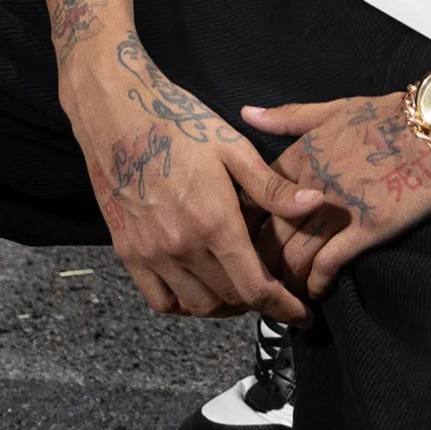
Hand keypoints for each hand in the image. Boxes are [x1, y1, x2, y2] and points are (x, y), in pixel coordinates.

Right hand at [65, 36, 325, 322]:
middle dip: (258, 302)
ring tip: (240, 288)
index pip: (256, 288)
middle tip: (273, 289)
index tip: (302, 315)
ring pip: (197, 306)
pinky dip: (185, 304)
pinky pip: (161, 301)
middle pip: (230, 300)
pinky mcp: (128, 253)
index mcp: (214, 222)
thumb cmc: (179, 123)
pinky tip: (199, 287)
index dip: (283, 308)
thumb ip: (272, 186)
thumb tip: (315, 204)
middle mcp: (182, 247)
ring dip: (225, 306)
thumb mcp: (233, 147)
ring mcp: (151, 254)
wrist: (115, 114)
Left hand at [239, 91, 430, 296]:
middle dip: (256, 262)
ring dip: (284, 280)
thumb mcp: (334, 109)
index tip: (239, 242)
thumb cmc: (389, 114)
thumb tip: (245, 113)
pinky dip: (316, 283)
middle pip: (267, 234)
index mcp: (300, 156)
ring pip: (293, 255)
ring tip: (281, 297)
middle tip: (252, 282)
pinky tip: (314, 293)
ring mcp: (338, 208)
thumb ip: (287, 117)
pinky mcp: (367, 228)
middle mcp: (310, 185)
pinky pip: (329, 264)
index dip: (241, 225)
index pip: (252, 199)